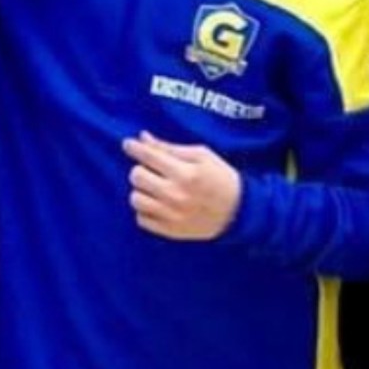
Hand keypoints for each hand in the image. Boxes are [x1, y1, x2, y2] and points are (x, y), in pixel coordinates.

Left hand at [123, 135, 244, 242]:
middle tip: (153, 170)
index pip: (148, 156)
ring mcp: (171, 215)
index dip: (134, 147)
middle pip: (136, 176)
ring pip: (135, 199)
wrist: (239, 212)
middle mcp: (176, 195)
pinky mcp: (170, 231)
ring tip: (155, 188)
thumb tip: (142, 138)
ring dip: (142, 191)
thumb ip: (169, 148)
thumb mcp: (201, 156)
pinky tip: (158, 205)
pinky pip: (141, 219)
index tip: (128, 144)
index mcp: (186, 173)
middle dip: (142, 169)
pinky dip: (146, 211)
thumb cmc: (221, 178)